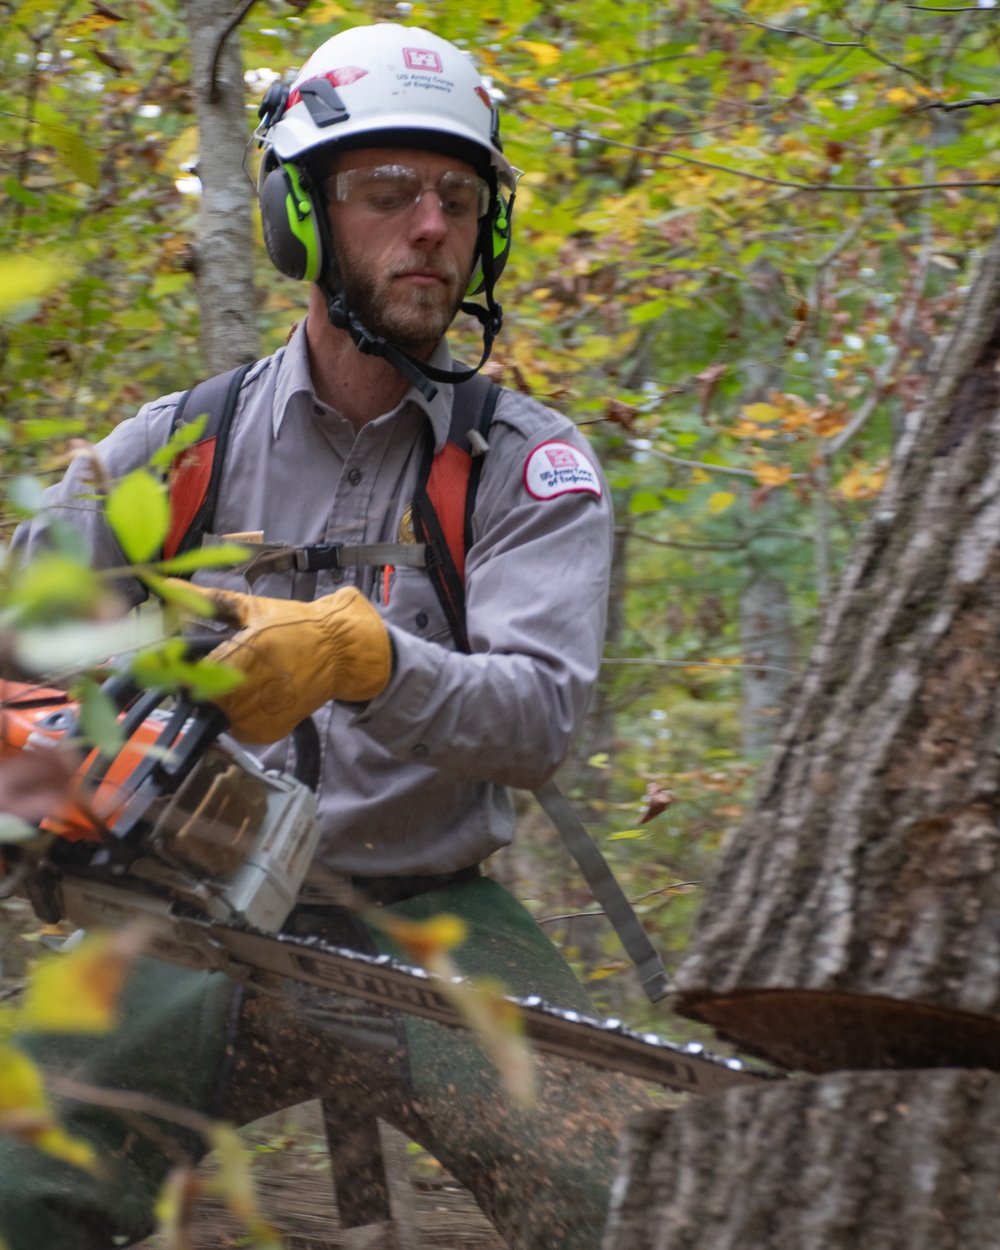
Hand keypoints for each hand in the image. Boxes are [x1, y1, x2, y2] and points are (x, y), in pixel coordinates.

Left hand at [175, 583, 391, 742]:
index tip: (180, 662)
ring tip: (238, 682)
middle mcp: (251, 690)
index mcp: (244, 654)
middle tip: (214, 670)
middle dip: (201, 685)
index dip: (179, 668)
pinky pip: (237, 731)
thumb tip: (168, 586)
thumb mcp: (252, 608)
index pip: (190, 674)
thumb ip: (207, 601)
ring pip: (216, 718)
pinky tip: (251, 698)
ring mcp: (260, 715)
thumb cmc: (296, 626)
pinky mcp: (268, 733)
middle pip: (200, 699)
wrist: (341, 652)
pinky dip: (237, 718)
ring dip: (218, 703)